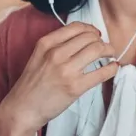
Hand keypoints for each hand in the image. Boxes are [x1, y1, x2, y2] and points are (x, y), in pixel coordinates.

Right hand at [0, 22, 118, 135]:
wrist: (23, 108)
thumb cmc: (32, 84)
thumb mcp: (38, 56)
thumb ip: (56, 45)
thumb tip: (84, 37)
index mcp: (46, 43)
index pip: (76, 27)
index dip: (91, 29)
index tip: (95, 35)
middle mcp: (56, 53)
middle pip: (90, 37)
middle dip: (101, 40)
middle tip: (104, 47)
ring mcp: (66, 70)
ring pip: (97, 49)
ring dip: (109, 50)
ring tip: (110, 55)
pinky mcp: (75, 87)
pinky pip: (101, 72)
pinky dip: (112, 68)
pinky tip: (113, 68)